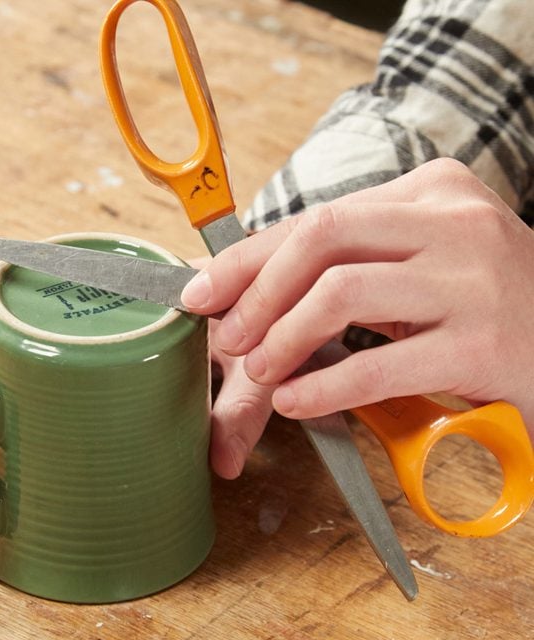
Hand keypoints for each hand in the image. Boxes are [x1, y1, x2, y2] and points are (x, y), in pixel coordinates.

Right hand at [0, 263, 273, 498]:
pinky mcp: (123, 358)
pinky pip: (73, 375)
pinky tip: (21, 447)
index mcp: (138, 283)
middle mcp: (115, 304)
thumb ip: (244, 406)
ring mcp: (114, 332)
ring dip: (4, 414)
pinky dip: (46, 409)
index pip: (45, 292)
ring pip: (39, 361)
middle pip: (26, 339)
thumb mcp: (257, 361)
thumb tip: (219, 467)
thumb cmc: (270, 319)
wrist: (292, 299)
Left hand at [181, 158, 533, 440]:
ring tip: (260, 371)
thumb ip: (346, 266)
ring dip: (283, 338)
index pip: (316, 220)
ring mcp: (472, 278)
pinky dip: (324, 387)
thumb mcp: (415, 266)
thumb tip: (246, 290)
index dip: (248, 259)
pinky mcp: (482, 343)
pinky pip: (379, 363)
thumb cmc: (476, 306)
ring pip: (341, 294)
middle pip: (321, 241)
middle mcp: (453, 221)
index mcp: (429, 192)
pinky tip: (295, 402)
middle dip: (256, 293)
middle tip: (227, 338)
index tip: (202, 293)